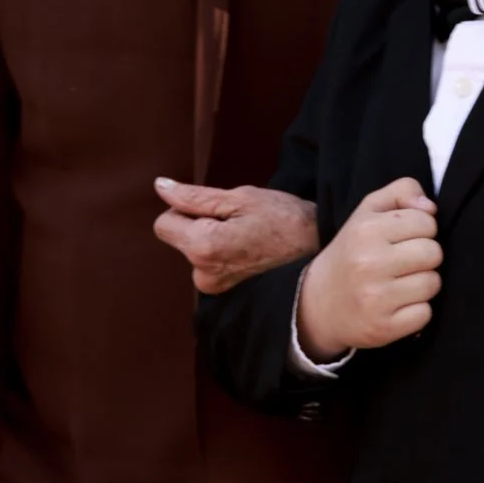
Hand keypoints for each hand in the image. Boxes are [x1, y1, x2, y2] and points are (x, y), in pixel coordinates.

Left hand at [152, 178, 319, 293]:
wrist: (323, 257)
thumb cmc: (287, 222)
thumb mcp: (241, 198)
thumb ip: (194, 196)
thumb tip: (161, 187)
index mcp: (202, 248)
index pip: (163, 223)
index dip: (186, 209)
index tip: (217, 209)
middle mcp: (202, 275)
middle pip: (181, 239)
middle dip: (202, 225)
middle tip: (241, 222)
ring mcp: (215, 290)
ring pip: (198, 251)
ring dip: (215, 241)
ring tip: (251, 237)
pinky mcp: (227, 295)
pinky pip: (212, 266)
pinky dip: (225, 256)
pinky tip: (252, 252)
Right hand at [297, 178, 441, 357]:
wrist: (319, 303)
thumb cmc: (353, 252)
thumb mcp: (368, 212)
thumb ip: (402, 192)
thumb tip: (431, 208)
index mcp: (366, 230)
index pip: (427, 223)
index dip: (421, 231)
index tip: (403, 240)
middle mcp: (369, 262)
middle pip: (434, 253)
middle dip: (424, 257)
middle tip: (404, 263)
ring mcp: (376, 298)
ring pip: (433, 283)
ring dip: (423, 284)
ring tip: (400, 284)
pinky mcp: (383, 327)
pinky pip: (425, 314)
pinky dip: (417, 311)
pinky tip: (397, 305)